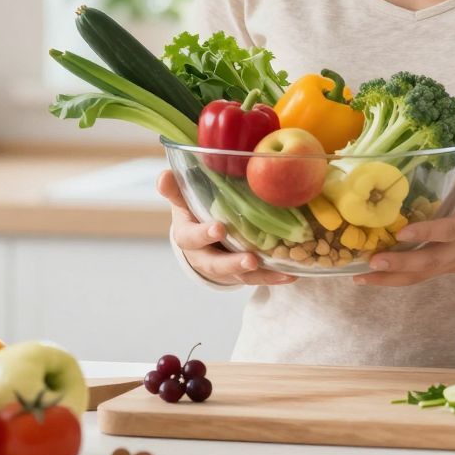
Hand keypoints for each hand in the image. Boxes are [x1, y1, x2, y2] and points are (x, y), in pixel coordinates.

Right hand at [159, 169, 296, 286]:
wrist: (200, 240)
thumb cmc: (194, 213)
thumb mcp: (183, 200)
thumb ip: (176, 189)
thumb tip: (164, 175)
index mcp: (188, 235)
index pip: (189, 238)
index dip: (202, 235)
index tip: (218, 228)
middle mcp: (203, 255)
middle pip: (214, 264)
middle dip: (232, 263)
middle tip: (250, 259)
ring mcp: (223, 267)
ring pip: (237, 275)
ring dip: (256, 273)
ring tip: (275, 269)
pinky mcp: (241, 274)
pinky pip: (257, 278)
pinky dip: (274, 277)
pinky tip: (291, 274)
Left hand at [354, 130, 454, 287]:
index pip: (452, 230)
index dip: (428, 232)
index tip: (402, 233)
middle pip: (433, 260)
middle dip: (402, 263)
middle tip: (373, 261)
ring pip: (425, 274)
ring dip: (393, 278)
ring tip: (362, 277)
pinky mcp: (450, 268)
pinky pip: (423, 277)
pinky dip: (397, 279)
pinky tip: (371, 276)